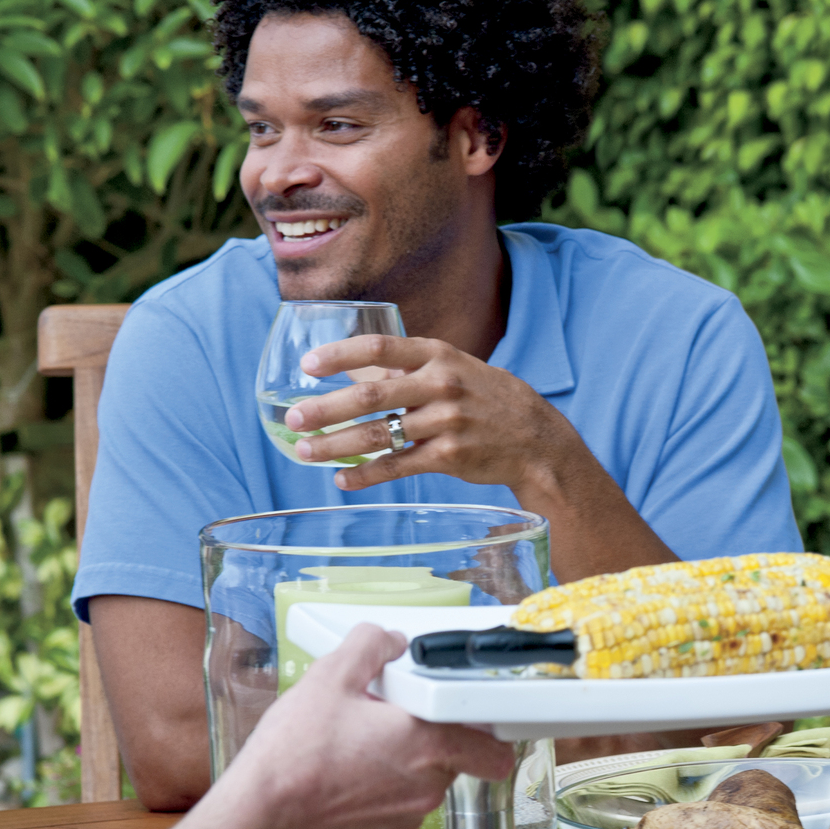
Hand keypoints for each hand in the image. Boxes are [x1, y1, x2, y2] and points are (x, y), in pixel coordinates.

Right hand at [226, 623, 515, 828]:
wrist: (257, 816)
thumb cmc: (292, 757)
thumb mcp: (330, 678)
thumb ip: (369, 647)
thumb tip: (387, 640)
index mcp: (428, 746)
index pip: (496, 750)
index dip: (486, 728)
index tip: (467, 713)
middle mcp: (426, 788)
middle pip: (454, 758)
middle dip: (429, 735)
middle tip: (391, 716)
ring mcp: (404, 817)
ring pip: (423, 782)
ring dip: (401, 762)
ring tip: (358, 743)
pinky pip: (395, 804)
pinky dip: (379, 788)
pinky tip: (345, 771)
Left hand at [284, 334, 593, 495]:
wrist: (536, 439)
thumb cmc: (486, 399)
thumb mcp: (453, 368)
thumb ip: (406, 369)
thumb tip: (350, 370)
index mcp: (438, 355)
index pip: (381, 348)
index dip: (341, 355)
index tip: (308, 365)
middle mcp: (441, 385)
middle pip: (372, 396)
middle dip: (326, 408)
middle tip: (293, 418)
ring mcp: (446, 422)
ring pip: (379, 435)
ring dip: (336, 445)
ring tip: (306, 452)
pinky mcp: (449, 456)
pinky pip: (398, 466)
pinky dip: (366, 475)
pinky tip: (342, 480)